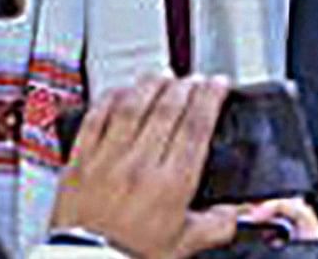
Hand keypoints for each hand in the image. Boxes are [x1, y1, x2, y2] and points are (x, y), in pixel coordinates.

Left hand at [46, 74, 239, 258]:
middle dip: (187, 86)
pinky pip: (94, 120)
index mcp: (172, 182)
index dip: (211, 96)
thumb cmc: (130, 255)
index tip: (219, 84)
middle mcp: (140, 165)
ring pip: (132, 107)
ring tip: (163, 76)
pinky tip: (120, 92)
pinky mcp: (78, 163)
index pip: (196, 124)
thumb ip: (219, 223)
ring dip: (151, 85)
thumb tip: (238, 210)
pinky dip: (109, 100)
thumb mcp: (185, 242)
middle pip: (168, 108)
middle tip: (196, 78)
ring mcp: (107, 161)